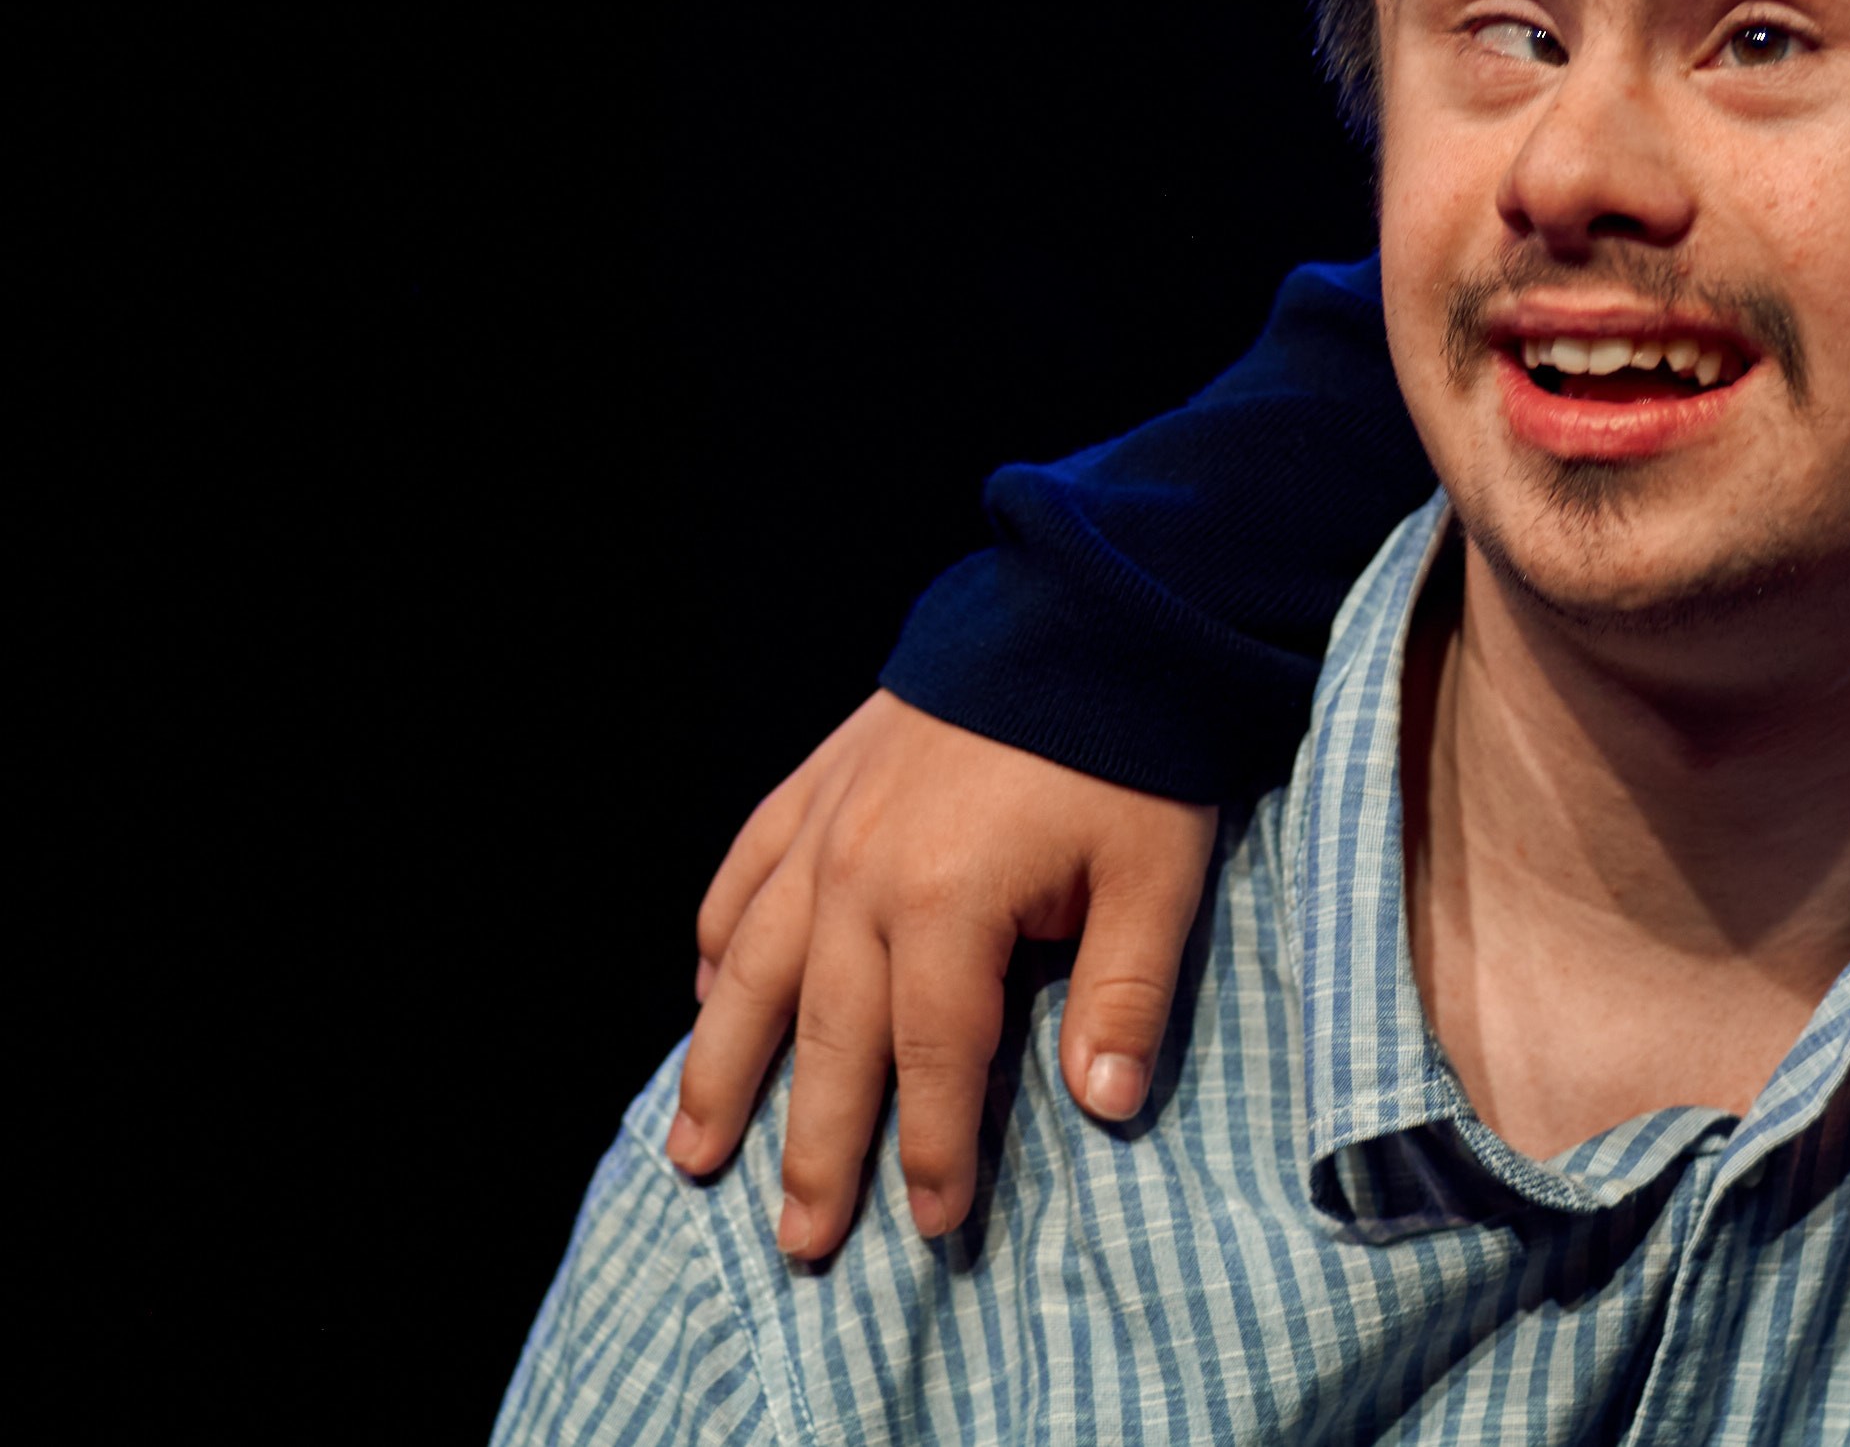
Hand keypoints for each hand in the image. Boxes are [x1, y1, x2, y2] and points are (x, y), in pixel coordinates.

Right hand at [664, 690, 1217, 1261]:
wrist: (1085, 607)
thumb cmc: (1129, 748)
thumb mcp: (1156, 871)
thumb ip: (1125, 992)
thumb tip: (1102, 1110)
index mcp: (947, 903)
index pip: (935, 1059)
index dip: (936, 1150)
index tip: (935, 1226)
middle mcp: (861, 873)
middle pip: (827, 1039)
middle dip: (812, 1149)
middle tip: (797, 1242)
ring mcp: (826, 826)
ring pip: (753, 969)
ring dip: (721, 1065)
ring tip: (692, 1153)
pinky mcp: (815, 783)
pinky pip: (743, 874)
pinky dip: (717, 938)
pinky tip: (705, 990)